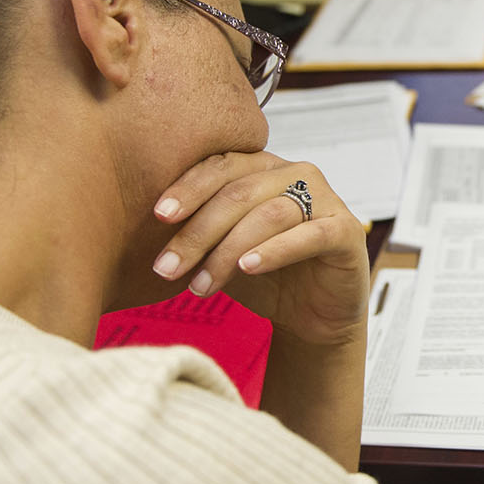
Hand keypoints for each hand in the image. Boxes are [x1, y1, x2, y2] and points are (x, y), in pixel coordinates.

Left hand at [150, 152, 369, 345]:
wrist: (312, 316)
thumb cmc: (263, 277)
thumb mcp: (220, 251)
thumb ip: (195, 233)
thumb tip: (138, 232)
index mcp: (262, 167)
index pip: (220, 166)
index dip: (188, 188)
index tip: (158, 216)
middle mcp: (294, 173)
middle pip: (238, 193)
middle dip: (197, 232)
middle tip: (167, 268)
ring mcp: (324, 199)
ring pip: (268, 214)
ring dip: (227, 251)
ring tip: (201, 285)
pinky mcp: (345, 231)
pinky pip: (308, 235)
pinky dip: (274, 251)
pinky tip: (247, 268)